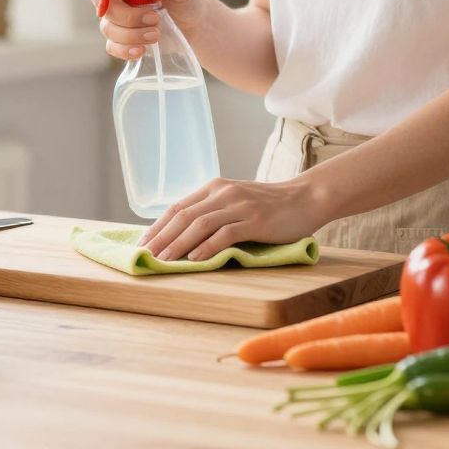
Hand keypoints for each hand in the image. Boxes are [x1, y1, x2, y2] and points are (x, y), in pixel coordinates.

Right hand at [85, 0, 204, 60]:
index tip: (102, 0)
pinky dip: (125, 50)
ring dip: (131, 35)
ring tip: (156, 34)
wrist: (196, 26)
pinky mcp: (125, 41)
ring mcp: (120, 22)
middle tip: (154, 19)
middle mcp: (120, 0)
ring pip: (109, 29)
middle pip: (105, 9)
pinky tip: (142, 50)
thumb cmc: (187, 0)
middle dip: (128, 17)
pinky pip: (113, 47)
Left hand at [138, 177, 328, 260]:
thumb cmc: (269, 206)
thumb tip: (183, 236)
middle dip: (162, 237)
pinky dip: (208, 246)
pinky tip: (196, 259)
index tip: (142, 244)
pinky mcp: (255, 220)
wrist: (306, 198)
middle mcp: (223, 192)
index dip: (158, 226)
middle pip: (184, 215)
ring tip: (164, 260)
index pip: (178, 207)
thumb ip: (213, 212)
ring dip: (179, 244)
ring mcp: (239, 205)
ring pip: (200, 224)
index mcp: (214, 187)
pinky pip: (226, 233)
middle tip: (145, 255)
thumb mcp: (236, 202)